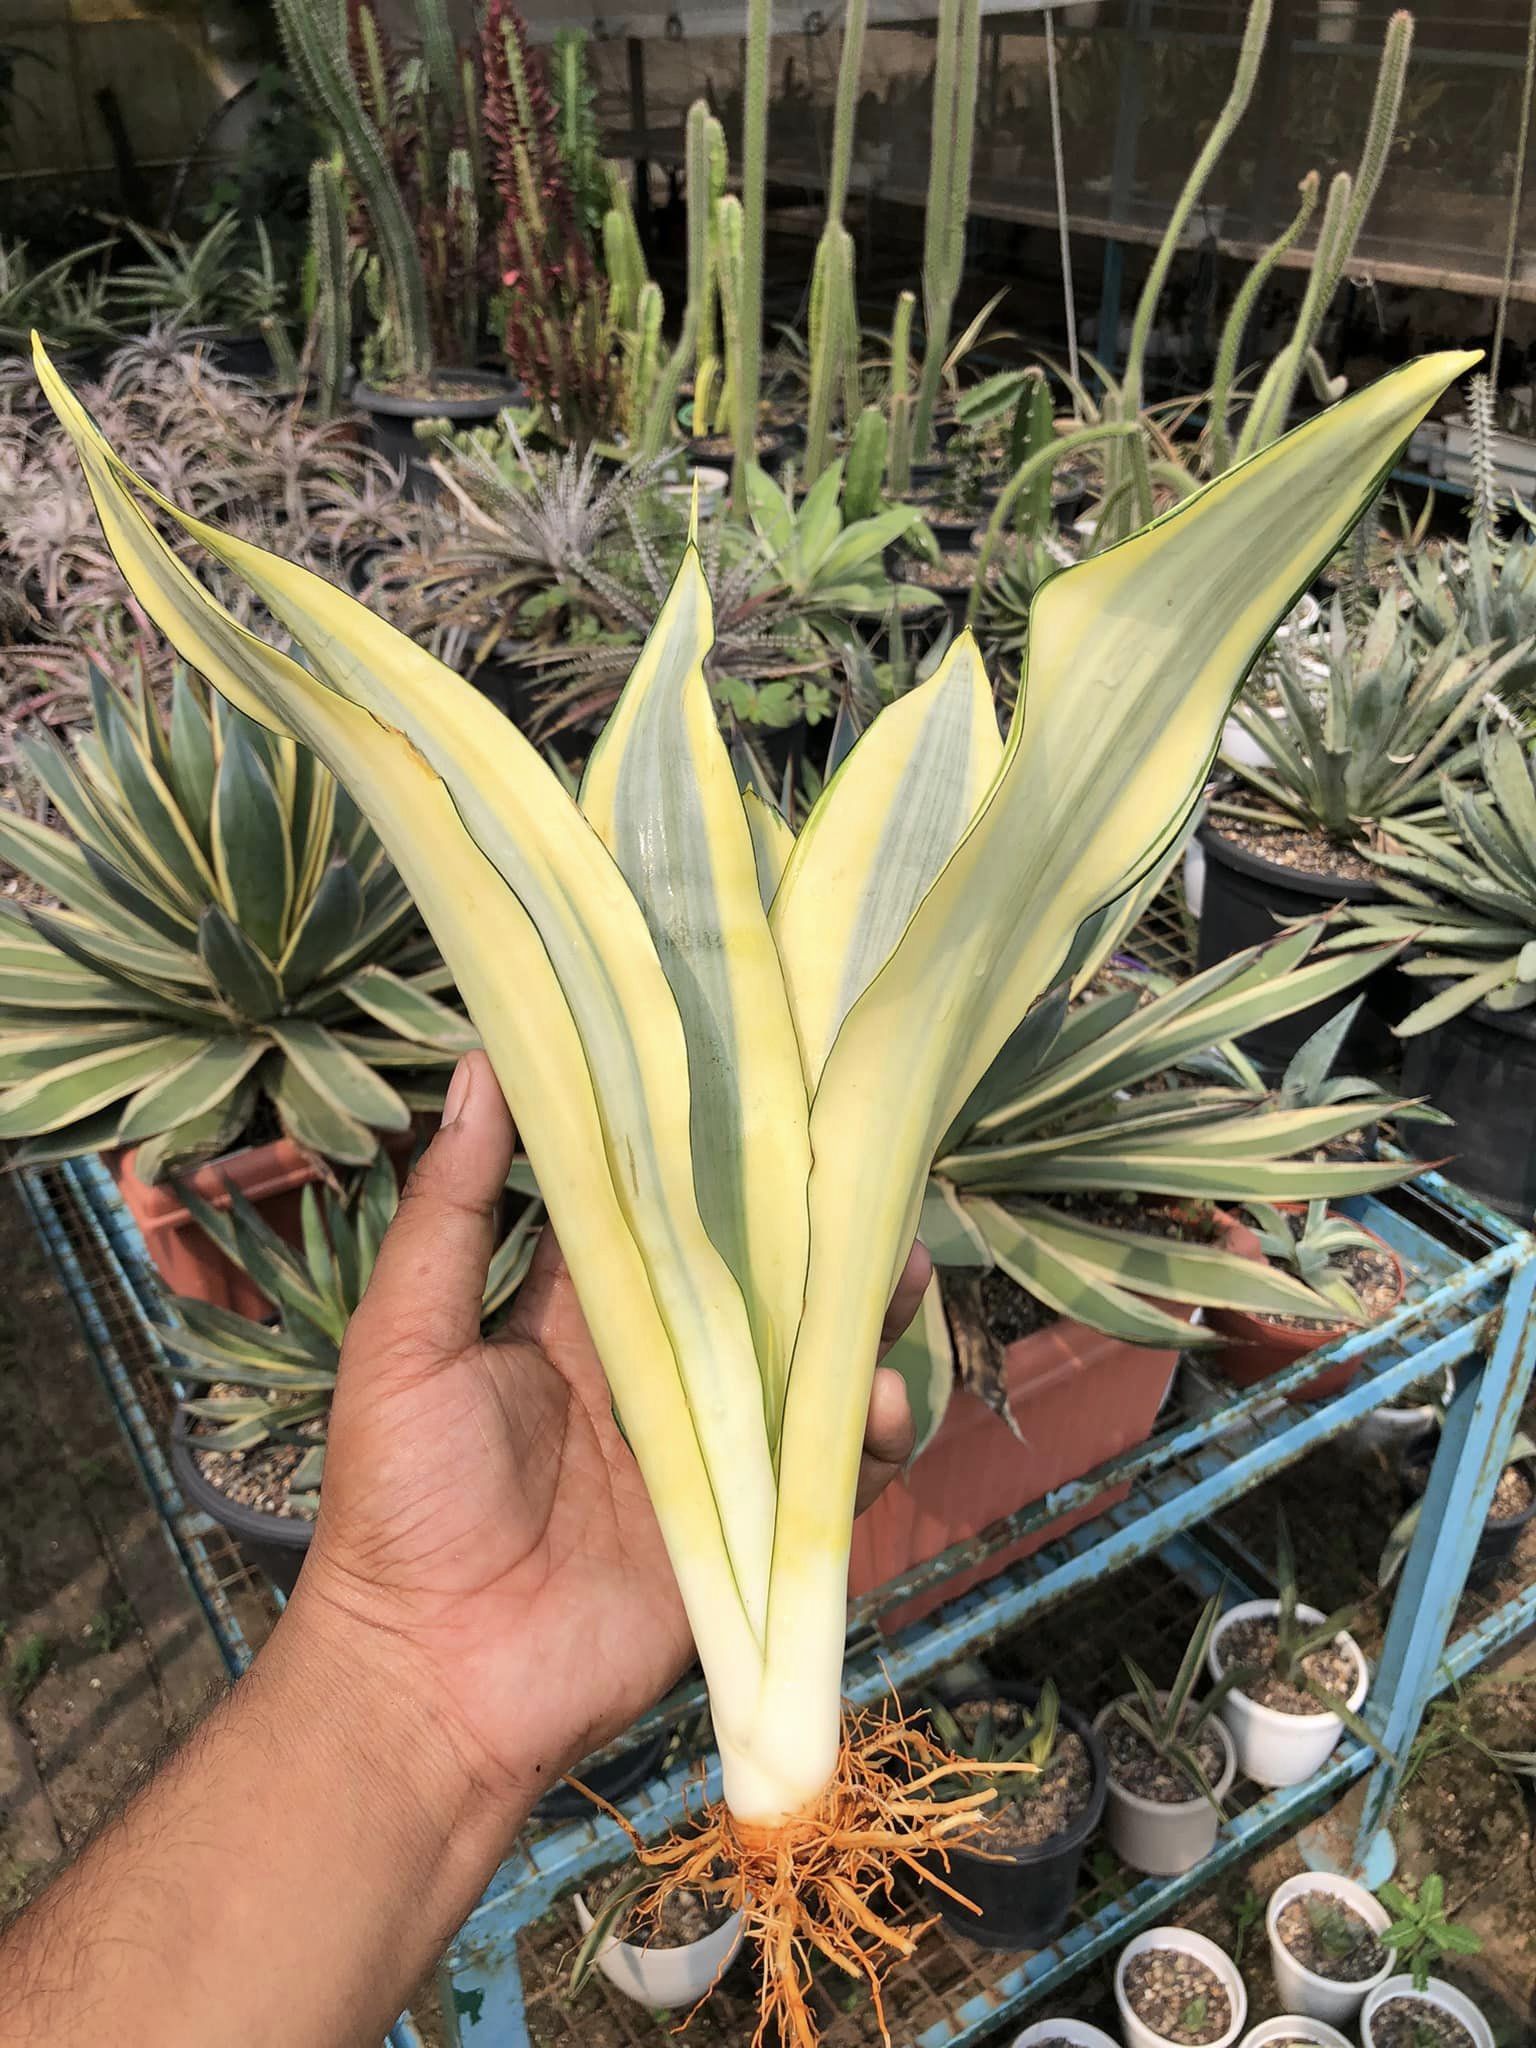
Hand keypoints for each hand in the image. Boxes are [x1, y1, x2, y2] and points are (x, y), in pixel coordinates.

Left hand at [290, 1051, 928, 1824]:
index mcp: (572, 1319)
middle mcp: (651, 1374)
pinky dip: (867, 1439)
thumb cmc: (400, 1503)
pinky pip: (822, 1477)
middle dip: (808, 1235)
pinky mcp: (742, 1530)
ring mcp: (705, 1451)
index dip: (700, 1158)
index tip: (757, 1083)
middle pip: (748, 1286)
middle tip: (867, 1175)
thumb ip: (451, 1212)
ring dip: (858, 1321)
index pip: (651, 1217)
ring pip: (802, 1369)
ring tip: (907, 1267)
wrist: (431, 1681)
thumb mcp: (405, 1340)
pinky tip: (887, 1399)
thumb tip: (480, 1066)